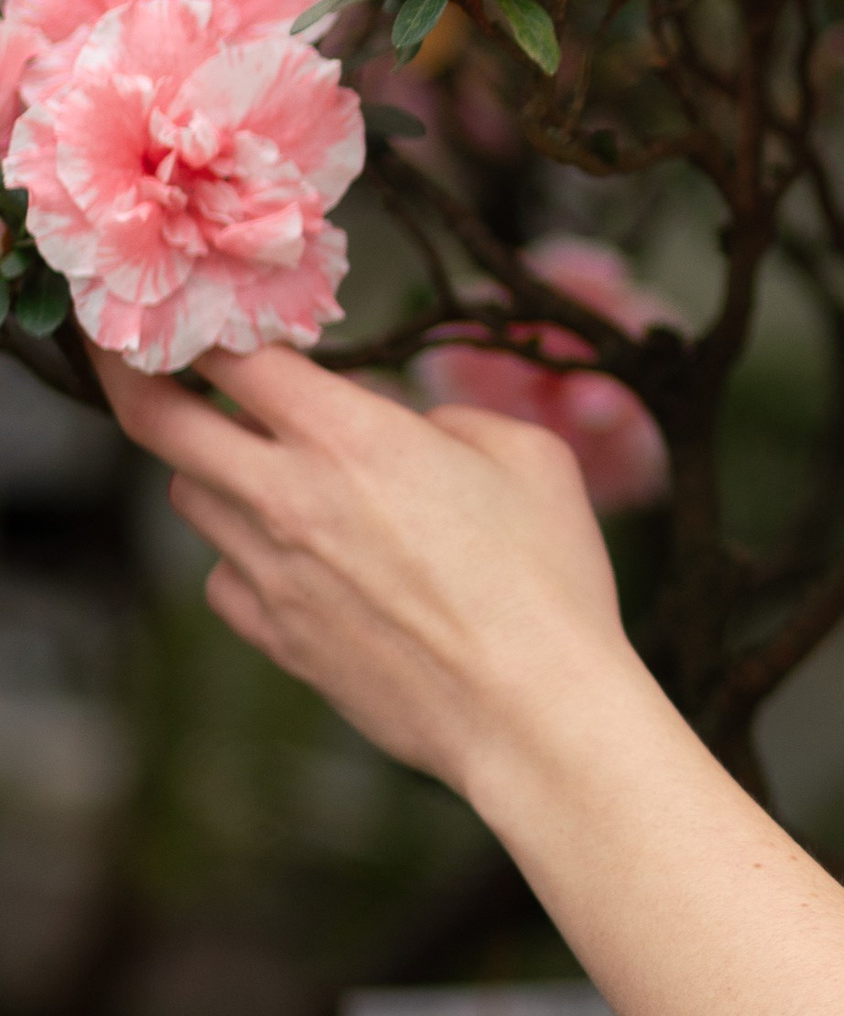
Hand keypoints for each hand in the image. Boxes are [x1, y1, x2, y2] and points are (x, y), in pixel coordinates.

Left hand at [95, 344, 631, 799]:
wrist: (530, 713)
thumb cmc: (546, 580)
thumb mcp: (527, 456)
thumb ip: (451, 419)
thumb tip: (411, 424)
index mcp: (348, 434)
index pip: (229, 354)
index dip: (195, 317)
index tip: (187, 301)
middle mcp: (287, 497)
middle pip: (157, 422)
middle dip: (127, 374)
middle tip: (124, 353)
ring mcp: (270, 573)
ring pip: (189, 497)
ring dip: (210, 465)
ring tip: (260, 460)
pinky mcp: (275, 636)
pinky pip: (224, 576)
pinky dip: (243, 553)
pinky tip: (298, 554)